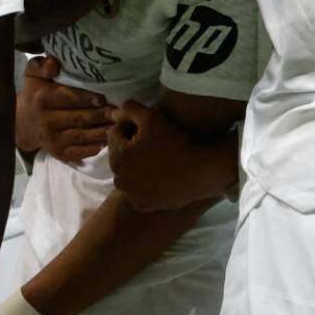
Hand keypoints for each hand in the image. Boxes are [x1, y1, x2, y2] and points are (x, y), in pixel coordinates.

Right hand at [18, 56, 112, 161]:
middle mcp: (46, 121)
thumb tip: (54, 64)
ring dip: (103, 131)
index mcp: (42, 99)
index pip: (69, 98)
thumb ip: (41, 65)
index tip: (104, 99)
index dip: (88, 99)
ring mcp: (52, 139)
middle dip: (101, 115)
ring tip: (118, 125)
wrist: (23, 123)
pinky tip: (108, 140)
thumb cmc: (35, 94)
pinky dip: (96, 147)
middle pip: (80, 118)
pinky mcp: (58, 153)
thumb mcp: (32, 75)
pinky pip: (81, 151)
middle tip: (118, 112)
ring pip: (83, 135)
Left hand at [107, 100, 233, 210]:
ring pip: (126, 173)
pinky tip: (157, 176)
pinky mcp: (142, 205)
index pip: (115, 134)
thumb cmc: (175, 143)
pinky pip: (136, 190)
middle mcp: (118, 179)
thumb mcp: (152, 117)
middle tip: (153, 143)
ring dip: (134, 165)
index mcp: (117, 157)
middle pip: (120, 155)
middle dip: (130, 147)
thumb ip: (129, 109)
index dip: (130, 127)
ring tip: (155, 159)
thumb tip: (114, 113)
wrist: (200, 173)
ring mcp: (130, 194)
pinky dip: (142, 184)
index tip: (148, 129)